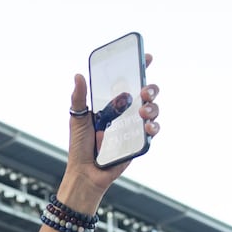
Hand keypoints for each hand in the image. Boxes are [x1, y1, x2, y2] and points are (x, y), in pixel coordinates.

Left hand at [60, 56, 158, 211]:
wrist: (86, 173)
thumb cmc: (80, 147)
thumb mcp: (77, 119)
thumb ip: (79, 98)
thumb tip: (78, 75)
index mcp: (112, 103)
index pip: (128, 82)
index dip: (140, 68)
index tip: (146, 58)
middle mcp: (125, 113)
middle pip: (146, 93)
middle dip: (151, 87)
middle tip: (144, 91)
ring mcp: (133, 127)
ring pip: (153, 109)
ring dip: (153, 106)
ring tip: (142, 110)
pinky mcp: (139, 142)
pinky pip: (153, 130)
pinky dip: (154, 126)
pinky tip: (148, 126)